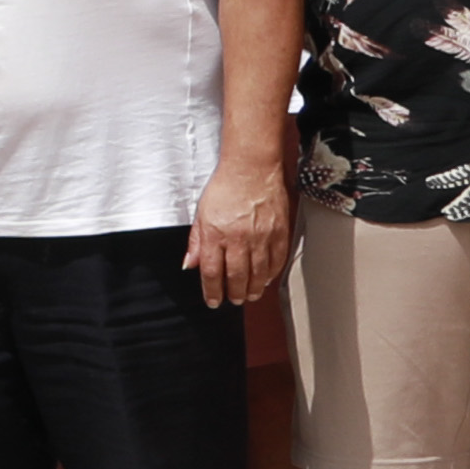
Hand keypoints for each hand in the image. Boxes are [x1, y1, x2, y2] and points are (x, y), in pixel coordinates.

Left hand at [186, 153, 291, 308]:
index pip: (212, 272)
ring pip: (258, 273)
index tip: (213, 300)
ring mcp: (262, 237)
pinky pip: (277, 261)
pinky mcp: (279, 232)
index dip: (212, 291)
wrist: (252, 168)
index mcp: (216, 234)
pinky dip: (271, 274)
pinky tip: (266, 279)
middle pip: (237, 277)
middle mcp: (239, 238)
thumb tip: (190, 263)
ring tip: (249, 295)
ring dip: (253, 288)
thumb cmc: (225, 187)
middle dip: (234, 294)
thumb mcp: (202, 213)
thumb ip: (196, 241)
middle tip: (234, 300)